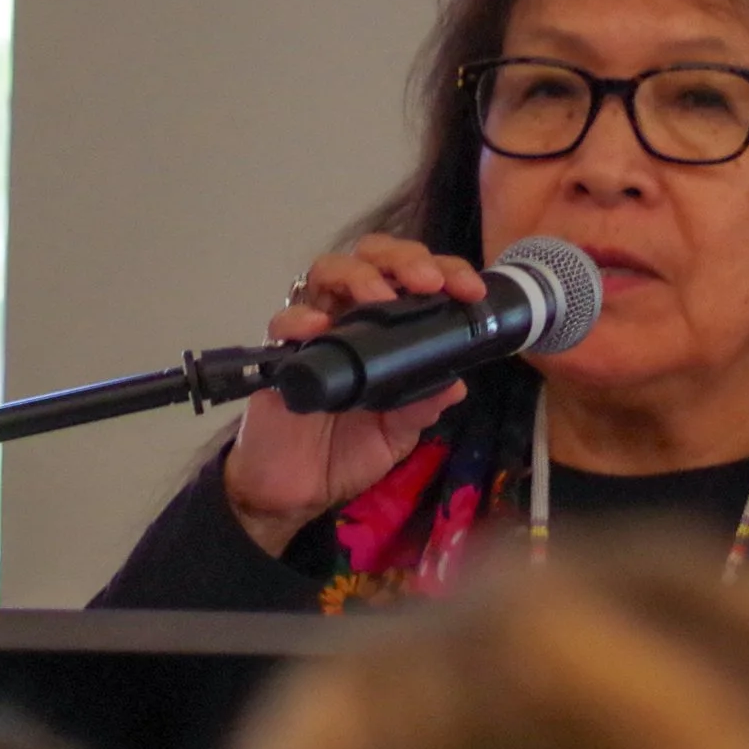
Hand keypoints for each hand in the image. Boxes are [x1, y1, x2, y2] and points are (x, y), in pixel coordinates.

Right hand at [223, 235, 486, 555]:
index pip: (413, 279)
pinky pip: (283, 323)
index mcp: (384, 328)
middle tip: (426, 283)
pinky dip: (301, 318)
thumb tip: (455, 384)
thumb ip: (422, 406)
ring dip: (359, 275)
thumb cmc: (346, 451)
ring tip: (380, 299)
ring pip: (327, 271)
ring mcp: (313, 331)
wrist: (298, 490)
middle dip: (403, 258)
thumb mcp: (398, 432)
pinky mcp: (278, 356)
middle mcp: (348, 318)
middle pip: (370, 257)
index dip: (445, 272)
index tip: (469, 292)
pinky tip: (321, 328)